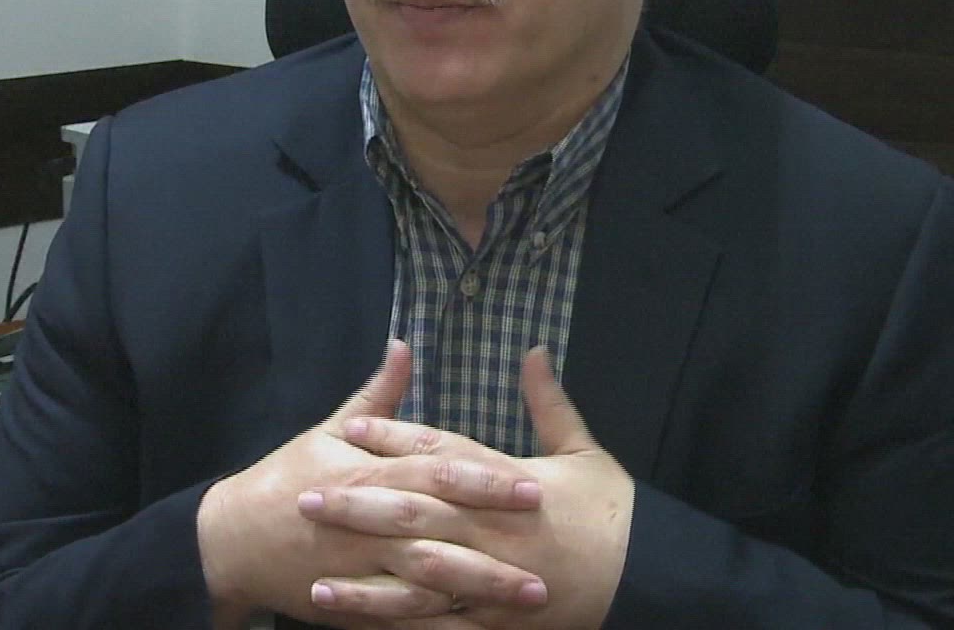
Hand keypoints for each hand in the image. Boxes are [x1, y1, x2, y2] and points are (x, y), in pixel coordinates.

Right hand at [197, 340, 551, 628]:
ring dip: (482, 588)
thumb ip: (377, 395)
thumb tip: (405, 345)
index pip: (438, 470)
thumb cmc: (286, 477)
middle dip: (498, 539)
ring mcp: (363, 566)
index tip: (533, 485)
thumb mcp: (328, 429)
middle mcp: (370, 520)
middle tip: (550, 544)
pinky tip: (480, 625)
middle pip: (443, 527)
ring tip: (533, 596)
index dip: (487, 478)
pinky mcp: (355, 601)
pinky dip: (440, 622)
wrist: (232, 539)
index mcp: (369, 470)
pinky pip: (404, 614)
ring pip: (430, 579)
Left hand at [301, 348, 633, 629]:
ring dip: (365, 581)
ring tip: (317, 581)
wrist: (647, 576)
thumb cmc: (613, 513)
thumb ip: (550, 403)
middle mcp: (492, 531)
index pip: (439, 455)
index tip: (347, 431)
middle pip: (413, 514)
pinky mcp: (496, 621)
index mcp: (508, 484)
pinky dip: (400, 627)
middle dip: (356, 507)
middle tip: (306, 498)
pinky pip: (440, 627)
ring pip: (417, 581)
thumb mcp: (585, 450)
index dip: (391, 441)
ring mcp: (491, 581)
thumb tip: (534, 351)